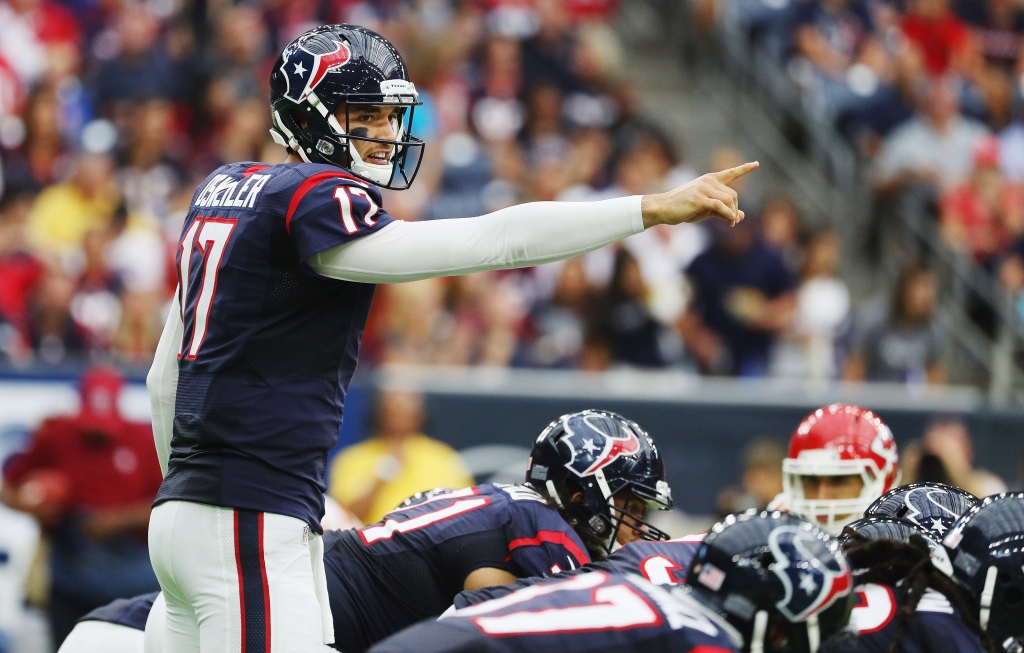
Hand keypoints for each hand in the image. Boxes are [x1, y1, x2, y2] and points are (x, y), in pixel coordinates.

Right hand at [641, 162, 758, 228]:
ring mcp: (704, 189)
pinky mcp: (700, 199)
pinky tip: (730, 221)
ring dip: (733, 213)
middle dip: (736, 209)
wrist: (663, 208)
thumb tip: (741, 216)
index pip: (730, 173)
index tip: (756, 164)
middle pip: (733, 194)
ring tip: (731, 223)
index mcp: (710, 180)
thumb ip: (723, 210)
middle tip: (734, 221)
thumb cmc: (683, 208)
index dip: (744, 169)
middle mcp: (708, 181)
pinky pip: (720, 206)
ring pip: (729, 200)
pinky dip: (728, 214)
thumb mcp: (706, 209)